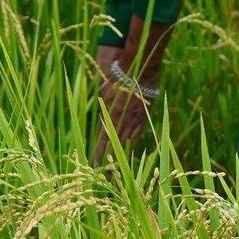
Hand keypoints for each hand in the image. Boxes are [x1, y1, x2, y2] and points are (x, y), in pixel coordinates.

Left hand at [91, 45, 152, 164]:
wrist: (140, 68)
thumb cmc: (117, 76)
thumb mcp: (103, 92)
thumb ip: (101, 107)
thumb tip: (98, 119)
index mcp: (113, 115)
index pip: (104, 139)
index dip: (99, 153)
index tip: (94, 164)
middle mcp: (126, 120)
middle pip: (116, 144)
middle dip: (110, 158)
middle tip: (105, 171)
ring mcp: (137, 118)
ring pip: (128, 140)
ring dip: (121, 151)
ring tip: (116, 163)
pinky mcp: (144, 115)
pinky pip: (137, 131)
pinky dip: (131, 139)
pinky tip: (128, 145)